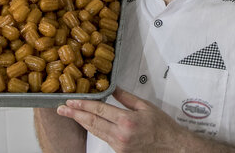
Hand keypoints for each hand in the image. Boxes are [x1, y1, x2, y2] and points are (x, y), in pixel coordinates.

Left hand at [57, 87, 186, 152]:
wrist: (173, 148)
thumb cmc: (162, 127)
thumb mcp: (146, 107)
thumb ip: (127, 98)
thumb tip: (114, 88)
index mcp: (127, 121)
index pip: (99, 110)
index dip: (83, 105)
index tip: (71, 101)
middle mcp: (121, 135)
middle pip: (92, 122)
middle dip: (75, 114)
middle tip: (62, 109)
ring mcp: (119, 146)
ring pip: (95, 132)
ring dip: (81, 122)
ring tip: (70, 115)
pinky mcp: (120, 152)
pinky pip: (104, 138)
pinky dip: (94, 130)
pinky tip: (88, 124)